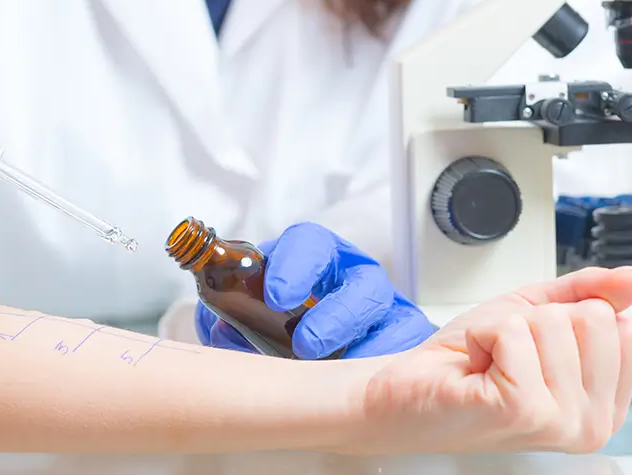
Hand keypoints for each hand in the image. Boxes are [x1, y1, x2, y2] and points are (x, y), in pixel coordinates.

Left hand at [195, 222, 436, 358]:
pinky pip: (408, 351)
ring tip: (334, 374)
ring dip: (361, 348)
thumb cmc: (278, 323)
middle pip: (360, 283)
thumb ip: (230, 317)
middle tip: (305, 343)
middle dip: (334, 315)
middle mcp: (353, 278)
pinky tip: (363, 388)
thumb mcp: (249, 312)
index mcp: (313, 258)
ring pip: (390, 321)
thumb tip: (222, 332)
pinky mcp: (404, 339)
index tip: (276, 296)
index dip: (294, 265)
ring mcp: (384, 310)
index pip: (309, 244)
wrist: (317, 350)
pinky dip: (387, 367)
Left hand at [342, 266, 631, 454]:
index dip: (567, 316)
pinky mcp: (522, 410)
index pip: (625, 325)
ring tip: (489, 361)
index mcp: (603, 403)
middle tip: (506, 354)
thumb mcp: (532, 314)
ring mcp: (560, 422)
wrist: (407, 390)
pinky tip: (475, 366)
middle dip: (536, 320)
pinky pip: (514, 334)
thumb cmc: (465, 361)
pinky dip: (484, 336)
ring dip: (505, 328)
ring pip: (553, 322)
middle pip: (593, 319)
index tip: (535, 345)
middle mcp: (590, 423)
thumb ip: (584, 294)